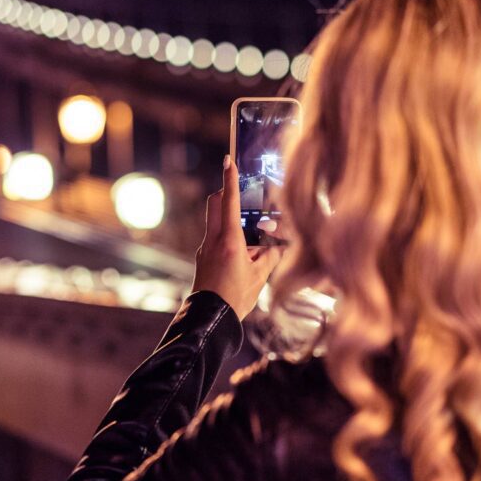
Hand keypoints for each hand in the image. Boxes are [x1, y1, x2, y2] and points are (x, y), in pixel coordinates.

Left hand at [191, 156, 282, 320]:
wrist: (209, 320)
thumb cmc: (235, 298)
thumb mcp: (259, 277)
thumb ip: (269, 257)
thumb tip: (277, 248)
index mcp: (229, 241)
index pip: (229, 202)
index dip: (230, 179)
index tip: (228, 160)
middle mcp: (213, 240)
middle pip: (215, 204)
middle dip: (225, 193)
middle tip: (240, 194)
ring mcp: (205, 249)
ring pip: (215, 221)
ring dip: (229, 219)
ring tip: (251, 239)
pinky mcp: (203, 258)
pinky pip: (215, 238)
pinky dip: (228, 237)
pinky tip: (243, 255)